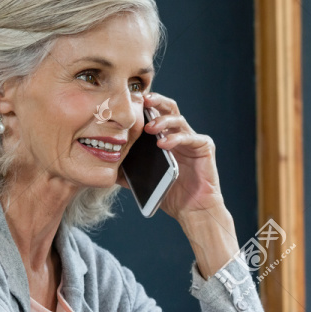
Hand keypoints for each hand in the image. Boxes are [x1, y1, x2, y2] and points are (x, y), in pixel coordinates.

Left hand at [119, 92, 224, 223]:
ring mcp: (192, 139)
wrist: (192, 210)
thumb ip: (128, 171)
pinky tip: (163, 143)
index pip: (154, 113)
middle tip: (142, 101)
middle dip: (156, 101)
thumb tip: (106, 167)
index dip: (143, 106)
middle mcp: (179, 134)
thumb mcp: (144, 180)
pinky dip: (176, 138)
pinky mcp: (204, 146)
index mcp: (165, 137)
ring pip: (178, 119)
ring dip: (162, 121)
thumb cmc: (171, 195)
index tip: (127, 102)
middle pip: (169, 108)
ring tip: (150, 128)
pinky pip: (190, 137)